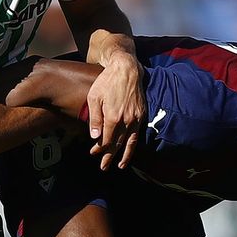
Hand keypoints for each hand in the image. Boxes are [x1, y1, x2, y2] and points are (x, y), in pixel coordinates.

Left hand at [85, 51, 145, 170]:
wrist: (126, 69)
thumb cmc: (107, 82)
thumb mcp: (94, 98)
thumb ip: (94, 119)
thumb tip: (94, 137)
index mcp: (112, 117)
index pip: (106, 140)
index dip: (99, 148)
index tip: (93, 153)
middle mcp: (126, 120)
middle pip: (117, 144)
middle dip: (110, 156)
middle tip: (104, 167)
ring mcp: (136, 118)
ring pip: (130, 142)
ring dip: (125, 156)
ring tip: (120, 165)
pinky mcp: (142, 114)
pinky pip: (138, 133)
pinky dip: (134, 144)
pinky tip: (130, 149)